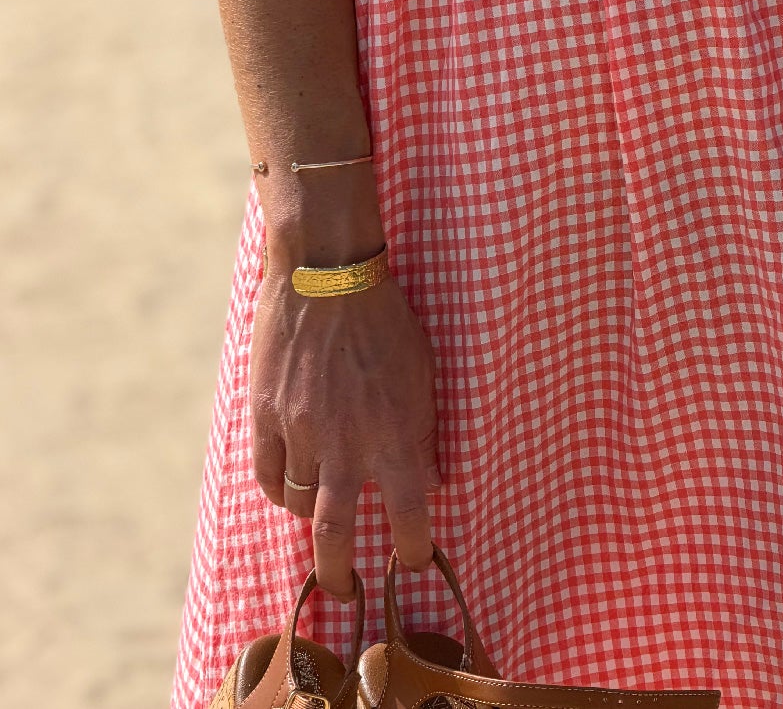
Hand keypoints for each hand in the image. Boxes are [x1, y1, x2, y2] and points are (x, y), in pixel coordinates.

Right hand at [250, 267, 442, 598]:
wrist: (327, 276)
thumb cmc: (386, 321)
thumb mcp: (423, 373)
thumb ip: (424, 431)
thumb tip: (431, 480)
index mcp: (393, 434)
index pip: (408, 514)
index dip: (413, 549)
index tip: (416, 563)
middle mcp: (345, 444)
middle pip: (336, 536)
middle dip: (339, 575)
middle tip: (344, 591)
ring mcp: (300, 432)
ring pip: (299, 505)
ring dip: (312, 519)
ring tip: (320, 519)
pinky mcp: (265, 417)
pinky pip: (267, 476)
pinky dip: (279, 491)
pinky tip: (290, 489)